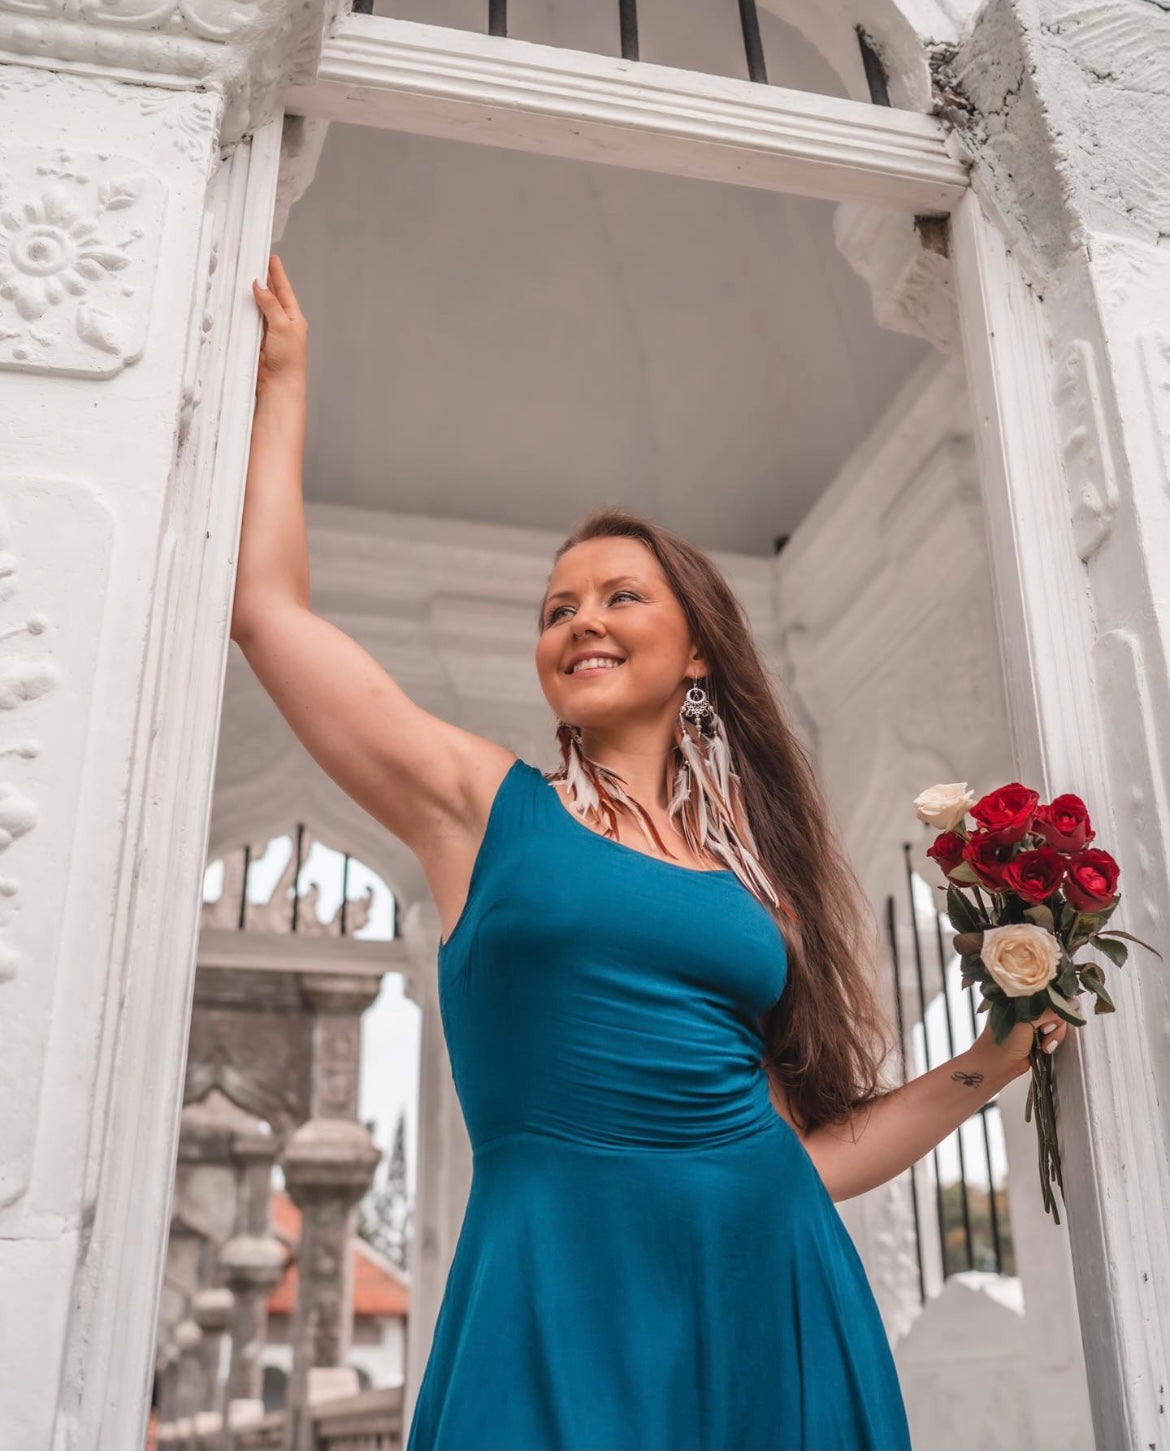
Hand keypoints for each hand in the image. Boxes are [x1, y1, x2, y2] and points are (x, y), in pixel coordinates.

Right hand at [252, 254, 306, 396]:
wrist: (278, 387)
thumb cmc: (288, 362)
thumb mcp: (282, 326)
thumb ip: (271, 305)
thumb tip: (260, 286)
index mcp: (294, 319)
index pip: (284, 290)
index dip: (278, 274)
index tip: (272, 259)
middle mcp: (282, 325)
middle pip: (272, 297)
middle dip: (265, 281)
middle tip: (256, 263)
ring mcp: (269, 334)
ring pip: (259, 309)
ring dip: (253, 295)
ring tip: (245, 278)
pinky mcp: (257, 343)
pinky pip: (249, 322)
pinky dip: (244, 312)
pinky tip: (238, 304)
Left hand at [971, 997, 1078, 1081]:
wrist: (996, 1067)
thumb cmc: (1003, 1043)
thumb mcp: (1026, 1022)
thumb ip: (1048, 1012)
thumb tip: (1072, 1002)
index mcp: (1018, 997)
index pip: (1044, 989)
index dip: (1056, 998)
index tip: (1060, 1009)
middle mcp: (1026, 1006)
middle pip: (1055, 1006)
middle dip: (1055, 1021)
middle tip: (1045, 1030)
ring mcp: (1032, 1021)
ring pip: (1057, 1021)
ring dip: (1054, 1034)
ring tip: (1044, 1044)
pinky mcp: (1038, 1035)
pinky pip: (1054, 1033)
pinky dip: (1053, 1041)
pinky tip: (1046, 1048)